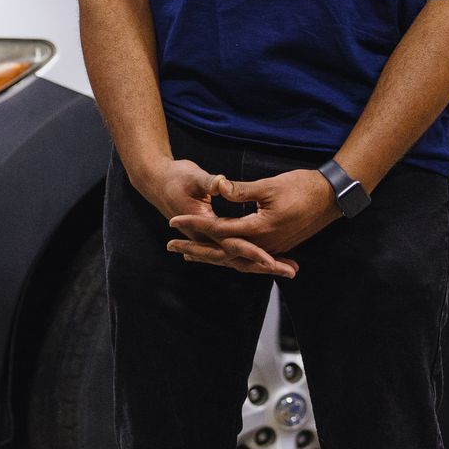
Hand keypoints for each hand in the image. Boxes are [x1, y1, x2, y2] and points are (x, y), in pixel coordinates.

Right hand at [133, 159, 297, 277]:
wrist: (156, 181)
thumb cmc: (175, 177)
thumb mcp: (193, 176)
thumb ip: (210, 182)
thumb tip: (222, 183)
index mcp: (203, 225)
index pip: (233, 243)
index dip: (254, 252)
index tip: (273, 260)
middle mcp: (206, 238)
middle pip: (239, 257)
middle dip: (266, 265)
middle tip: (293, 271)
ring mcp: (209, 239)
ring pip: (239, 258)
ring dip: (263, 264)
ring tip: (289, 270)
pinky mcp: (213, 236)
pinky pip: (235, 252)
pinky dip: (252, 257)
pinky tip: (267, 260)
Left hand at [167, 168, 342, 276]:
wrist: (333, 197)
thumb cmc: (303, 187)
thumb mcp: (270, 186)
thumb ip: (241, 190)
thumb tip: (218, 187)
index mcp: (259, 229)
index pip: (218, 230)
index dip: (194, 225)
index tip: (173, 221)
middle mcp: (264, 244)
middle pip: (222, 252)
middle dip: (195, 249)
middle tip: (172, 246)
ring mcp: (272, 247)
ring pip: (235, 258)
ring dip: (211, 256)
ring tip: (189, 255)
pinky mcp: (277, 245)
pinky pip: (248, 257)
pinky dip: (231, 257)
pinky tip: (222, 254)